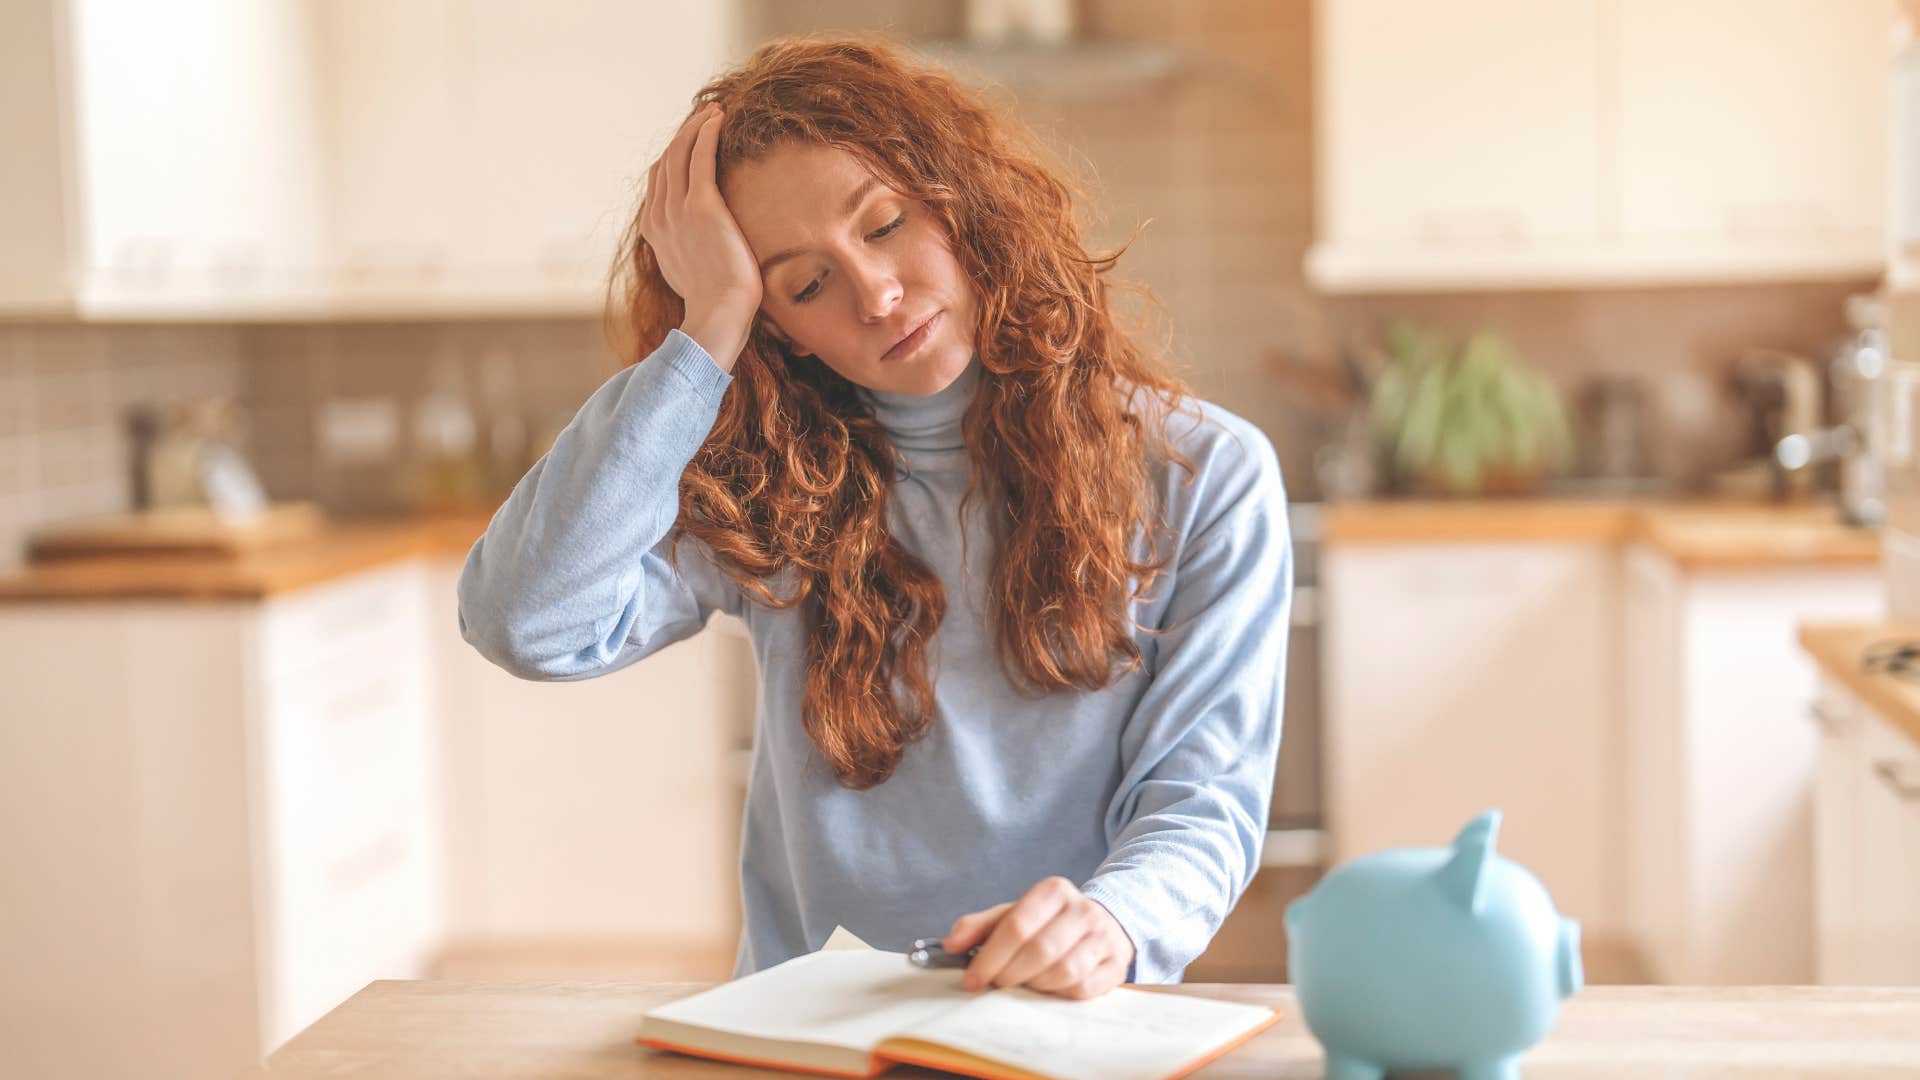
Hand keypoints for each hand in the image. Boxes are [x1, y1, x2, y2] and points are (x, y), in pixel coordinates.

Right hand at [641, 102, 761, 368]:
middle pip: (666, 161)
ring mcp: (677, 210)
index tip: (690, 141)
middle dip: (683, 134)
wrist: (719, 314)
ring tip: (712, 110)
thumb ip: (687, 252)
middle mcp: (659, 215)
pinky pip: (700, 157)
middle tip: (703, 115)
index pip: (658, 180)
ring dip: (696, 126)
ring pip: (680, 153)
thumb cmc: (714, 303)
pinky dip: (706, 133)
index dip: (672, 156)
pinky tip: (717, 118)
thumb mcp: (690, 273)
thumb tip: (697, 248)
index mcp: (653, 230)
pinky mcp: (701, 206)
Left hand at [943, 877, 1134, 999]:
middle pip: (1039, 951)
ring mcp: (1104, 937)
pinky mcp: (1116, 964)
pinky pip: (1083, 989)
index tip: (972, 979)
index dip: (990, 957)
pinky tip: (1048, 989)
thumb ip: (980, 926)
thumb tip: (950, 944)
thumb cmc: (1050, 923)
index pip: (1016, 926)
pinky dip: (1059, 995)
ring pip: (1063, 972)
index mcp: (1053, 890)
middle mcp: (1082, 909)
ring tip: (1023, 985)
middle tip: (995, 985)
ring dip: (1035, 986)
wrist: (1103, 923)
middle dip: (1010, 974)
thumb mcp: (1014, 914)